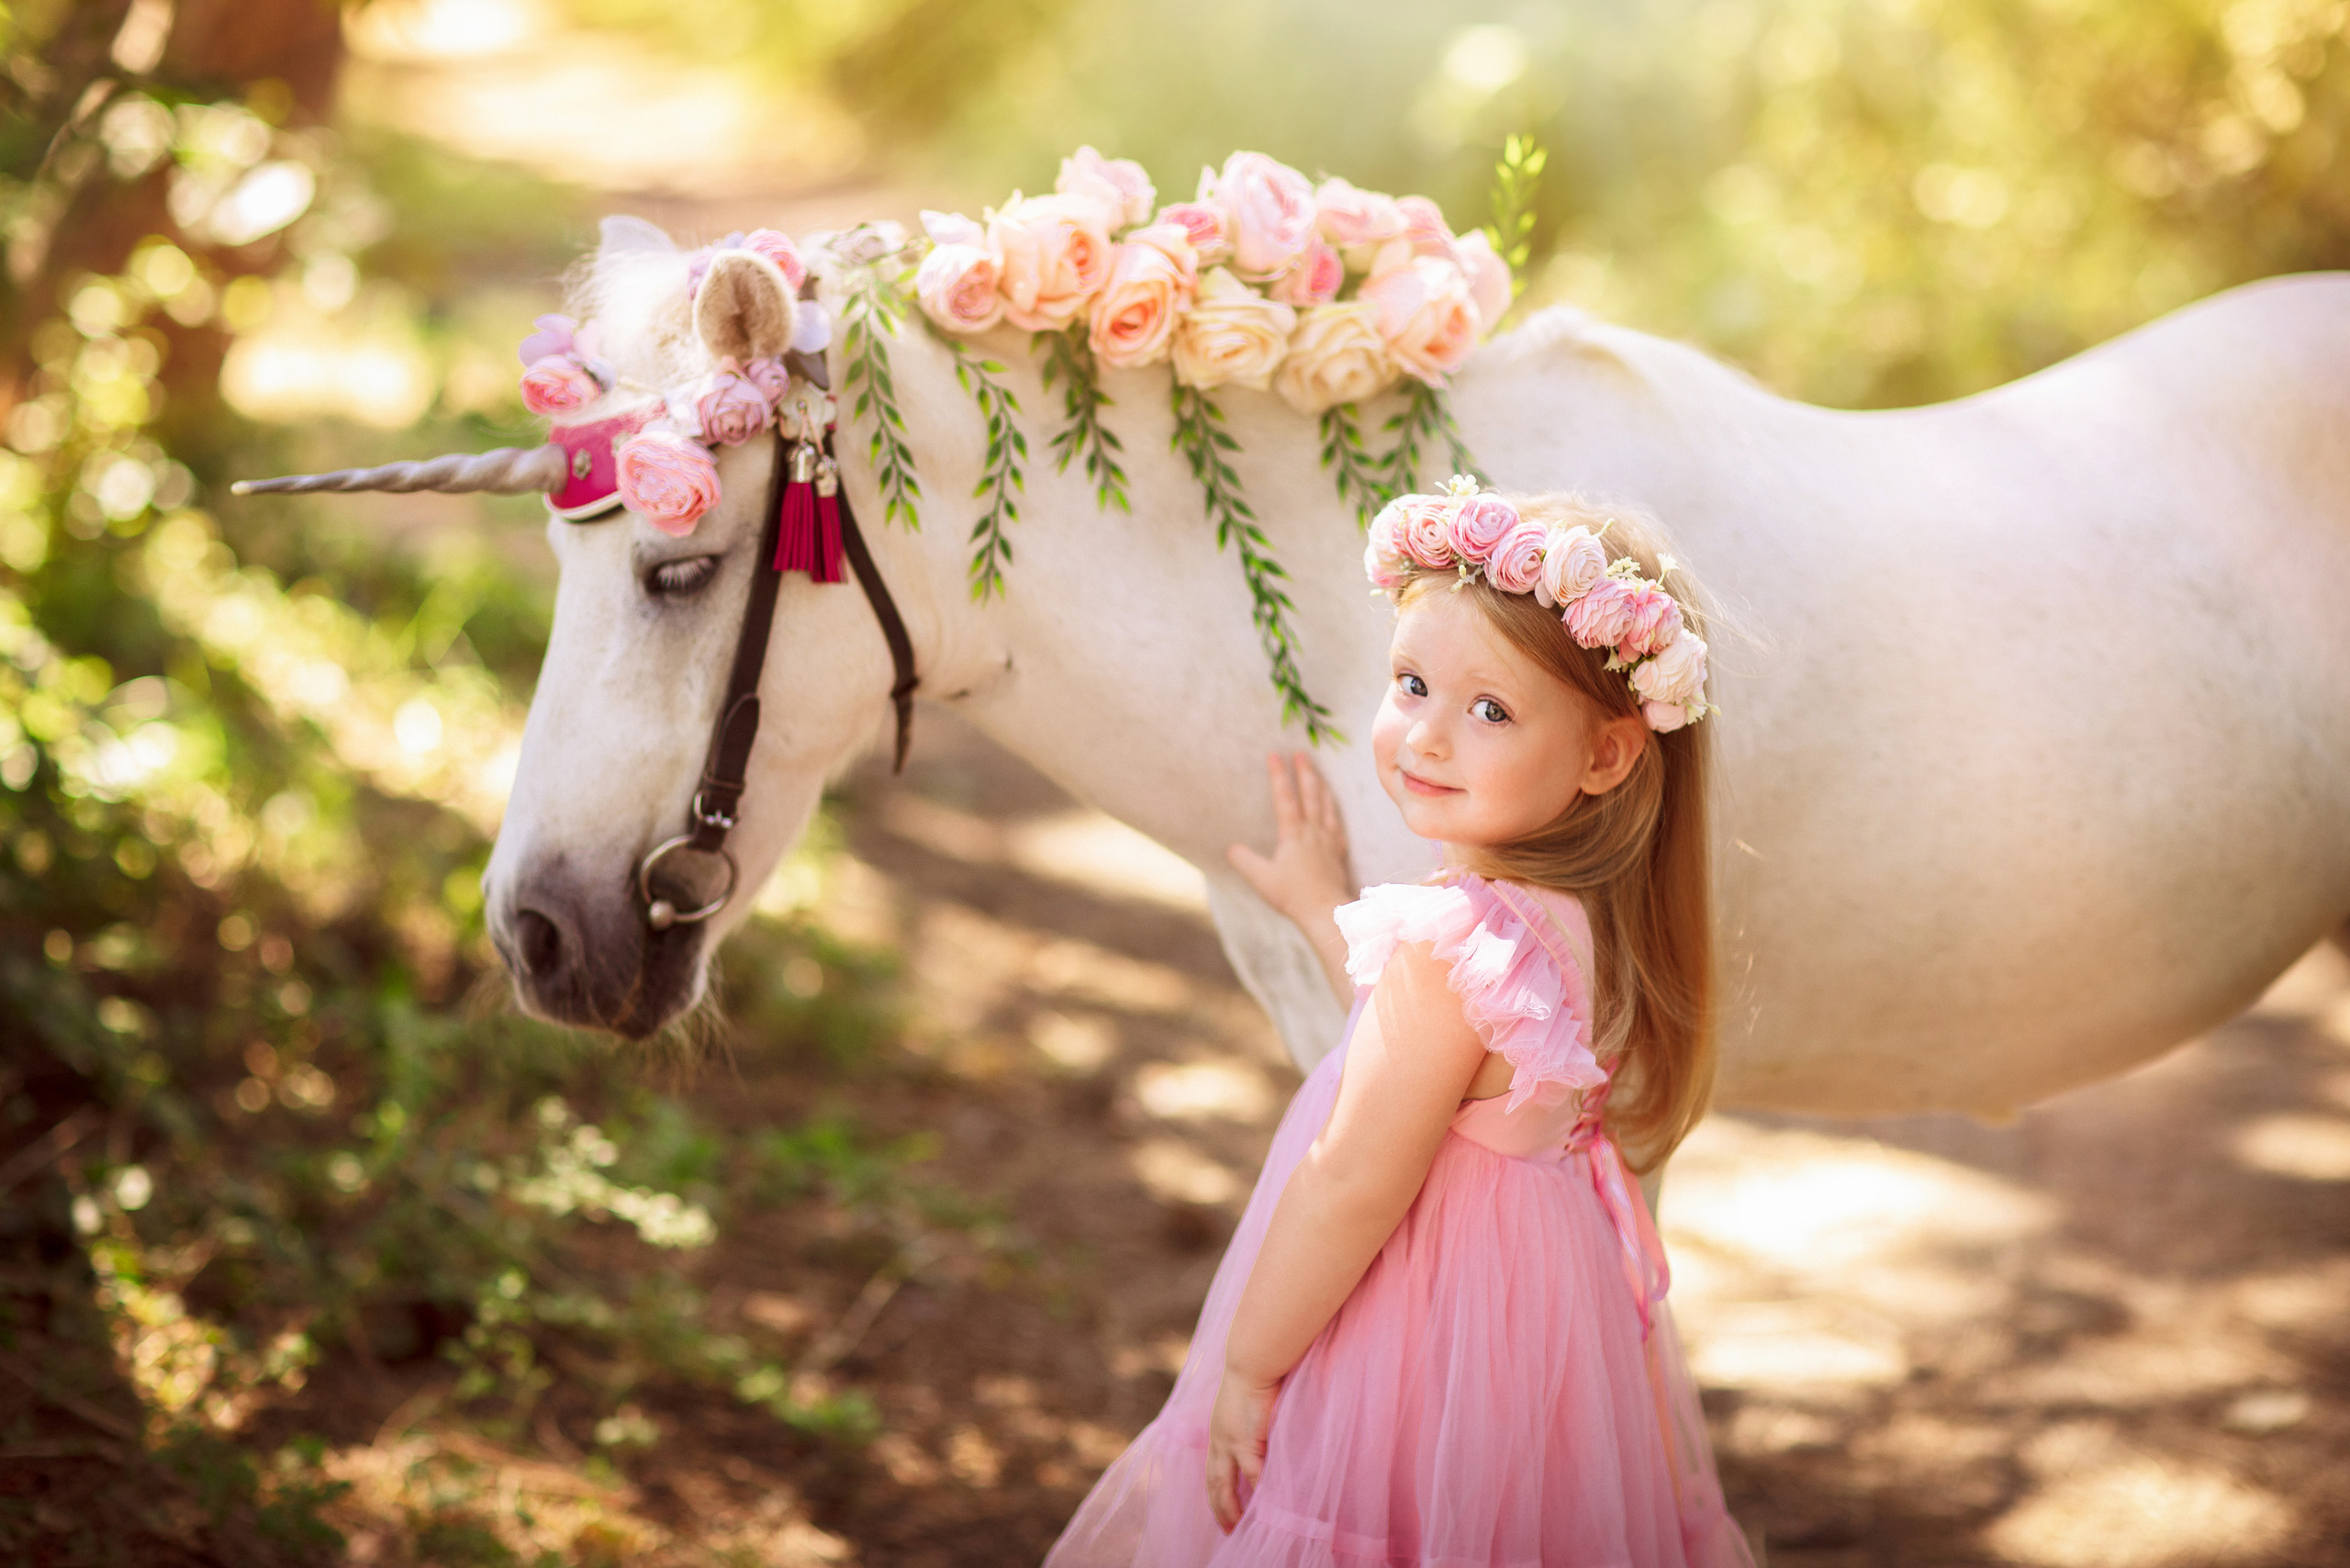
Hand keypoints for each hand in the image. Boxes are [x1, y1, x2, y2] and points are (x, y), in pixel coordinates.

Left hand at [1204, 1365, 1279, 1532]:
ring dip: (1231, 1509)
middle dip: (1219, 1508)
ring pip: (1226, 1485)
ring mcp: (1230, 1443)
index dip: (1216, 1491)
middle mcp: (1219, 1440)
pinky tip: (1263, 1510)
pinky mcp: (1246, 1442)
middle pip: (1214, 1483)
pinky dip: (1258, 1494)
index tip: (1222, 1508)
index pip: (1213, 1468)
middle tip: (1226, 1530)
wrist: (1253, 1361)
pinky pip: (1253, 1476)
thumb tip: (1262, 1439)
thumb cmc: (1257, 1377)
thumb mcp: (1248, 1407)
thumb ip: (1253, 1426)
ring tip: (1238, 1528)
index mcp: (1219, 1431)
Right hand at [1226, 752, 1354, 931]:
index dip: (1279, 775)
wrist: (1325, 910)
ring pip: (1326, 806)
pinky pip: (1336, 825)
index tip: (1274, 754)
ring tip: (1318, 773)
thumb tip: (1230, 848)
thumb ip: (1244, 861)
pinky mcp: (1337, 852)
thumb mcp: (1260, 878)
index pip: (1285, 798)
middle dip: (1305, 772)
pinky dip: (1333, 811)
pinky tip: (1333, 808)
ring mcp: (1328, 841)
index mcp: (1293, 834)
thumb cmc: (1293, 895)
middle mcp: (1312, 832)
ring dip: (1321, 786)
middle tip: (1302, 753)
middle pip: (1310, 795)